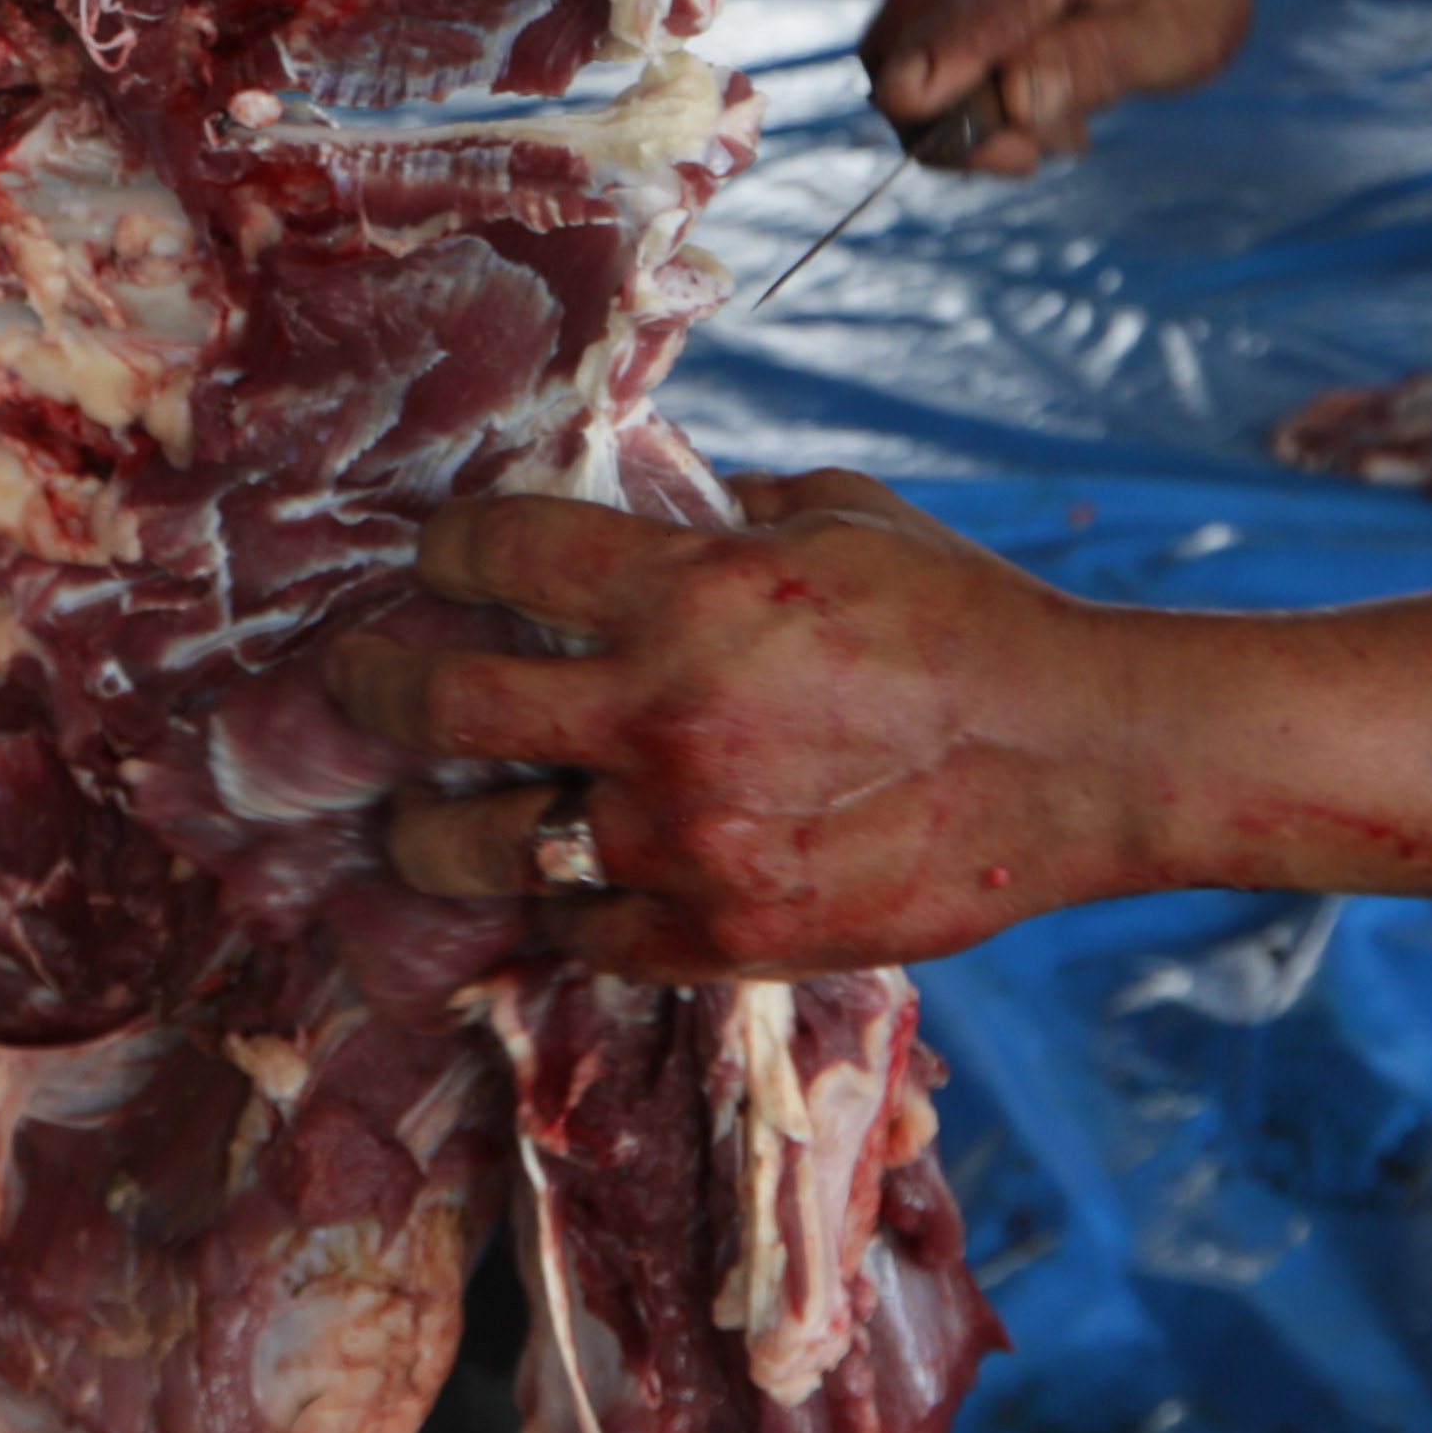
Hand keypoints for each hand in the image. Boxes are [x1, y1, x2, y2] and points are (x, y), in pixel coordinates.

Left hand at [331, 472, 1126, 977]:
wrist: (1077, 759)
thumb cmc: (965, 619)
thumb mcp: (837, 513)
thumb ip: (718, 507)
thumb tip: (631, 495)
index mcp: (689, 592)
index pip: (495, 555)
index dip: (442, 550)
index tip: (432, 559)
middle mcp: (663, 718)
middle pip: (442, 708)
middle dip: (374, 688)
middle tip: (354, 681)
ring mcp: (684, 840)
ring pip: (481, 848)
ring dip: (432, 830)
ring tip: (420, 816)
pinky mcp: (723, 933)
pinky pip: (579, 937)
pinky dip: (555, 913)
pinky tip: (547, 890)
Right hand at [864, 0, 1265, 169]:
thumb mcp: (1187, 28)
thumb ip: (1102, 62)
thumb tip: (1014, 102)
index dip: (947, 53)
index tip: (911, 103)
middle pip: (911, 26)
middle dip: (950, 115)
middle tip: (1037, 147)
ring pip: (896, 38)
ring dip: (952, 103)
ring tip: (1050, 105)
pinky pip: (906, 29)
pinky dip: (948, 74)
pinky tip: (1023, 73)